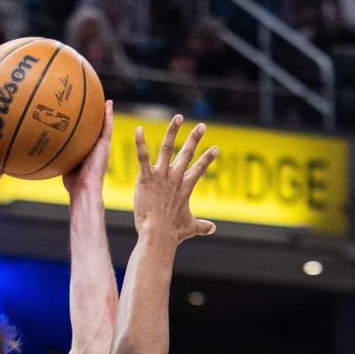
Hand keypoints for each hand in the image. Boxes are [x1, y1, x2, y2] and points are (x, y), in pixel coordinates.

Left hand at [64, 100, 112, 199]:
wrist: (84, 188)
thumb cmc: (73, 184)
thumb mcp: (64, 165)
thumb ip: (60, 155)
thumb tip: (47, 148)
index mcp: (88, 154)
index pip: (87, 139)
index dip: (86, 129)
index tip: (83, 118)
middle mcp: (96, 149)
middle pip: (96, 131)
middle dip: (96, 119)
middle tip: (95, 105)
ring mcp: (102, 147)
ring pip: (104, 126)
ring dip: (105, 113)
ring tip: (104, 100)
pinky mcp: (106, 145)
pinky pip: (108, 126)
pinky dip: (109, 114)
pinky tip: (108, 103)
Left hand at [134, 115, 217, 244]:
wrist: (158, 235)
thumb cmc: (173, 233)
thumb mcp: (190, 228)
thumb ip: (202, 226)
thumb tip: (213, 229)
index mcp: (186, 187)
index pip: (200, 169)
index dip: (208, 158)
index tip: (215, 148)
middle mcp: (176, 178)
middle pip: (187, 153)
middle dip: (195, 138)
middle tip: (202, 125)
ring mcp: (161, 176)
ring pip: (167, 148)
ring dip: (173, 131)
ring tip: (178, 117)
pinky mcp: (146, 178)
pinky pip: (143, 157)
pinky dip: (140, 143)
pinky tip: (138, 129)